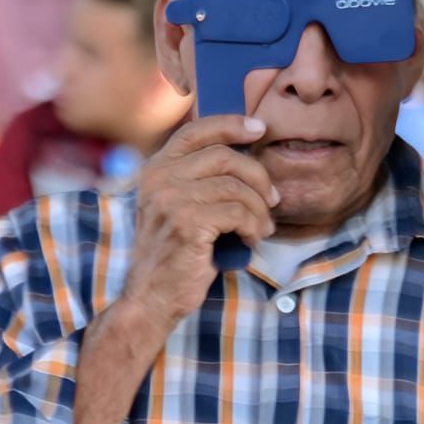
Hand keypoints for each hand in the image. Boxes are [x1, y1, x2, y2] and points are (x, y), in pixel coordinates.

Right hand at [119, 115, 276, 327]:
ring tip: (262, 228)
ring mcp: (170, 200)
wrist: (151, 298)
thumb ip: (198, 181)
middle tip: (273, 198)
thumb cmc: (173, 256)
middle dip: (258, 176)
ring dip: (259, 209)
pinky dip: (253, 226)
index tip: (259, 129)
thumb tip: (246, 156)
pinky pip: (238, 213)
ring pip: (236, 187)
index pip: (196, 131)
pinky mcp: (187, 224)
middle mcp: (158, 179)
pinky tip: (250, 240)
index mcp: (155, 170)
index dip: (231, 125)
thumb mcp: (178, 209)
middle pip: (224, 156)